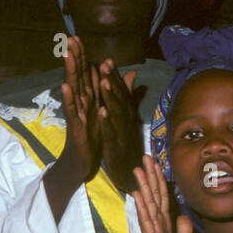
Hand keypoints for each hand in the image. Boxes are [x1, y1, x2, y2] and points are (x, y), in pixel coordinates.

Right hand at [55, 36, 103, 182]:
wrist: (82, 159)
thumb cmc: (92, 134)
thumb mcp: (104, 111)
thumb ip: (113, 91)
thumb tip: (126, 74)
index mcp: (88, 97)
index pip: (84, 72)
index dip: (82, 55)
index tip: (77, 37)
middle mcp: (80, 101)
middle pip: (77, 75)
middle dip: (74, 57)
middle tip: (70, 38)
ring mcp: (75, 112)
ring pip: (73, 88)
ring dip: (69, 72)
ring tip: (67, 54)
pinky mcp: (74, 125)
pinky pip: (71, 110)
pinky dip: (68, 98)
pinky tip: (66, 87)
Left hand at [98, 62, 142, 192]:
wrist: (130, 173)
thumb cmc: (127, 143)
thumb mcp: (126, 118)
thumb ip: (127, 95)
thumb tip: (131, 72)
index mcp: (126, 113)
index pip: (120, 91)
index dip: (114, 76)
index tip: (106, 59)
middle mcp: (127, 120)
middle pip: (119, 97)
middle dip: (112, 80)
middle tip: (104, 63)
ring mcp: (123, 133)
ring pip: (117, 113)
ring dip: (110, 97)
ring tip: (103, 82)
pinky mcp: (117, 147)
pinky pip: (111, 133)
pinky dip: (107, 122)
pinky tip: (101, 112)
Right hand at [129, 155, 193, 232]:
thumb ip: (184, 228)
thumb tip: (182, 215)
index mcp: (166, 222)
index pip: (162, 196)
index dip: (160, 179)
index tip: (156, 163)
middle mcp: (158, 222)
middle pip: (154, 194)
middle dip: (150, 175)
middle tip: (145, 157)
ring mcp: (153, 229)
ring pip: (148, 203)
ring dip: (143, 186)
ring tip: (138, 170)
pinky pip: (147, 220)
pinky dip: (142, 207)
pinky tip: (137, 194)